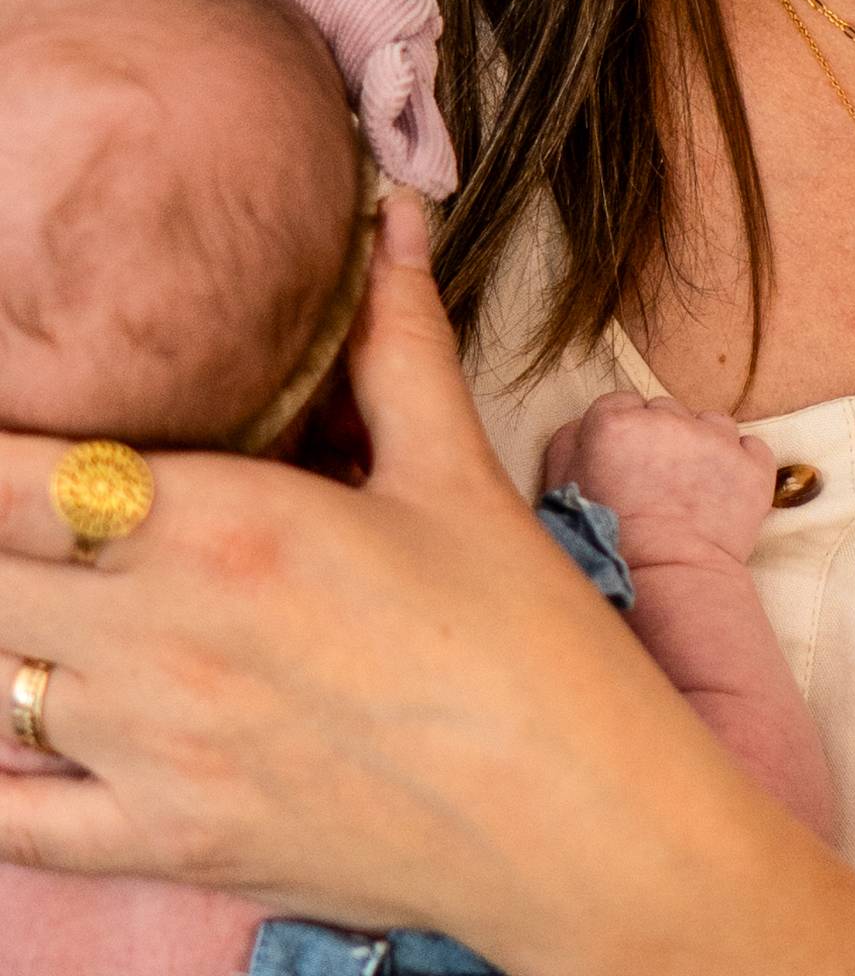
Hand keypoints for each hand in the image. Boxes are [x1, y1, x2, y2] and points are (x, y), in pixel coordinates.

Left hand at [0, 191, 854, 975]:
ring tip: (63, 609)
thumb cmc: (530, 642)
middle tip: (51, 522)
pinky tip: (45, 731)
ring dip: (12, 639)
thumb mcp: (459, 477)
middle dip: (5, 537)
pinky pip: (13, 823)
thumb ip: (397, 344)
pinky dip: (4, 776)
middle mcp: (160, 640)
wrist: (582, 817)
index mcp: (226, 527)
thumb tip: (395, 224)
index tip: (12, 437)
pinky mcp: (173, 846)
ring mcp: (153, 756)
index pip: (12, 471)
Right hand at [543, 393, 776, 570]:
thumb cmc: (607, 544)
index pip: (620, 403)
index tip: (624, 462)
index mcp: (614, 422)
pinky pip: (751, 447)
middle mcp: (666, 419)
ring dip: (702, 445)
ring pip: (710, 422)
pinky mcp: (752, 466)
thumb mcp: (562, 489)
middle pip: (665, 410)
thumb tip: (586, 425)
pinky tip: (724, 489)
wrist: (667, 580)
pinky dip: (740, 463)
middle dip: (661, 438)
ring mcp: (715, 440)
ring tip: (693, 487)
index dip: (622, 433)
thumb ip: (568, 443)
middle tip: (656, 481)